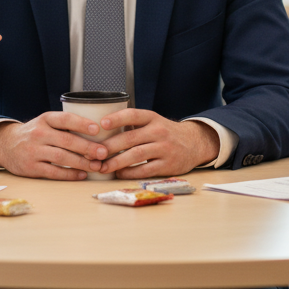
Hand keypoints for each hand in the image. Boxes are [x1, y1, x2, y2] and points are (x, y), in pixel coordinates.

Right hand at [0, 113, 108, 179]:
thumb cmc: (34, 133)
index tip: (98, 129)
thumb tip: (98, 132)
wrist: (6, 145)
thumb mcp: (45, 122)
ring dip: (82, 163)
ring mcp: (34, 151)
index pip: (65, 119)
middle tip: (103, 152)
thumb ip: (65, 125)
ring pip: (62, 157)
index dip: (82, 123)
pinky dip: (70, 174)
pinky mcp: (31, 167)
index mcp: (45, 119)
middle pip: (67, 140)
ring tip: (97, 166)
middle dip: (88, 147)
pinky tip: (82, 174)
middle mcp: (39, 134)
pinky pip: (54, 172)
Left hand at [95, 109, 219, 178]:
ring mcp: (164, 148)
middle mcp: (159, 131)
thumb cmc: (165, 133)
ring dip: (116, 162)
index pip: (133, 115)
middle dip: (109, 147)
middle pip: (130, 138)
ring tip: (102, 167)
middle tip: (94, 153)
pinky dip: (130, 172)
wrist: (194, 144)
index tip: (101, 124)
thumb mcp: (153, 122)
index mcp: (152, 118)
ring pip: (136, 155)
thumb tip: (102, 131)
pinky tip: (119, 173)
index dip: (117, 118)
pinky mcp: (167, 165)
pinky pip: (145, 170)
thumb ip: (133, 125)